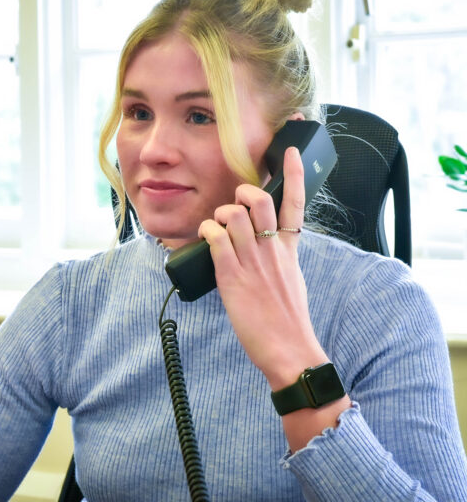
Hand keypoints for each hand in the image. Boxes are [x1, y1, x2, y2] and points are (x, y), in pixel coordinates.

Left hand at [198, 147, 327, 389]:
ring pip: (235, 215)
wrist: (290, 350)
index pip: (295, 203)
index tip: (291, 151)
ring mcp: (253, 261)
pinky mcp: (232, 276)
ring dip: (220, 213)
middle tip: (234, 204)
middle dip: (241, 192)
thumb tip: (267, 243)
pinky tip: (206, 236)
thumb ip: (280, 256)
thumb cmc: (288, 318)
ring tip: (216, 226)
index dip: (293, 173)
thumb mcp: (292, 279)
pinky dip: (208, 230)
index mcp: (289, 250)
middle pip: (259, 200)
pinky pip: (217, 239)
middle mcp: (272, 250)